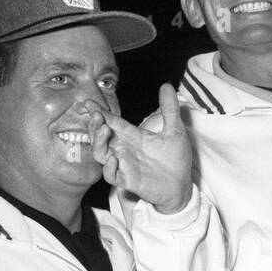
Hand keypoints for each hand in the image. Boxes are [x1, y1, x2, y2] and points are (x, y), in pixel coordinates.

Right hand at [91, 83, 192, 213]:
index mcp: (133, 137)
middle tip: (96, 116)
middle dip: (94, 126)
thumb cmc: (176, 160)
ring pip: (101, 154)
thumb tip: (167, 85)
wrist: (182, 185)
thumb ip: (169, 109)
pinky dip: (109, 168)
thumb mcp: (175, 131)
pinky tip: (114, 158)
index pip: (112, 122)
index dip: (100, 113)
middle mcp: (125, 150)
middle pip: (100, 137)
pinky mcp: (128, 181)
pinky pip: (111, 176)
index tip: (89, 103)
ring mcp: (125, 165)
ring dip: (98, 142)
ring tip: (104, 130)